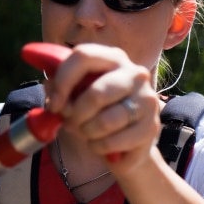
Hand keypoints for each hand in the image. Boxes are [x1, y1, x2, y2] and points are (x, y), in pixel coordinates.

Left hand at [44, 43, 161, 170]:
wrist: (127, 145)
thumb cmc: (97, 113)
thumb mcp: (76, 96)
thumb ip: (60, 88)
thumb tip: (51, 89)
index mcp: (114, 58)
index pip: (83, 56)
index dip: (63, 81)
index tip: (54, 104)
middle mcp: (135, 74)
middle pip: (96, 94)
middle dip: (76, 115)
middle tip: (71, 124)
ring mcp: (147, 100)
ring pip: (105, 121)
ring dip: (87, 133)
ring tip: (87, 134)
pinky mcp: (152, 127)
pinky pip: (114, 141)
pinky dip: (99, 147)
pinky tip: (100, 145)